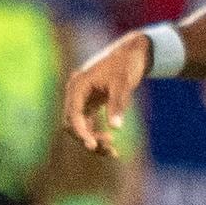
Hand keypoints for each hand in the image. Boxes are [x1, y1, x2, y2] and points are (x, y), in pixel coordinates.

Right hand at [64, 29, 151, 154]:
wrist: (133, 51)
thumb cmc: (127, 64)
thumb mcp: (123, 83)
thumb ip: (118, 104)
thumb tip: (115, 128)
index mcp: (78, 85)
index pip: (72, 114)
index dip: (80, 132)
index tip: (93, 146)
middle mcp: (76, 92)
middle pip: (72, 123)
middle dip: (87, 138)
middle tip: (110, 149)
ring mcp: (82, 98)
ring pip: (80, 126)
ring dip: (92, 139)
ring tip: (113, 152)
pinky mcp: (91, 102)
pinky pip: (88, 123)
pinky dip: (97, 134)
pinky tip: (112, 146)